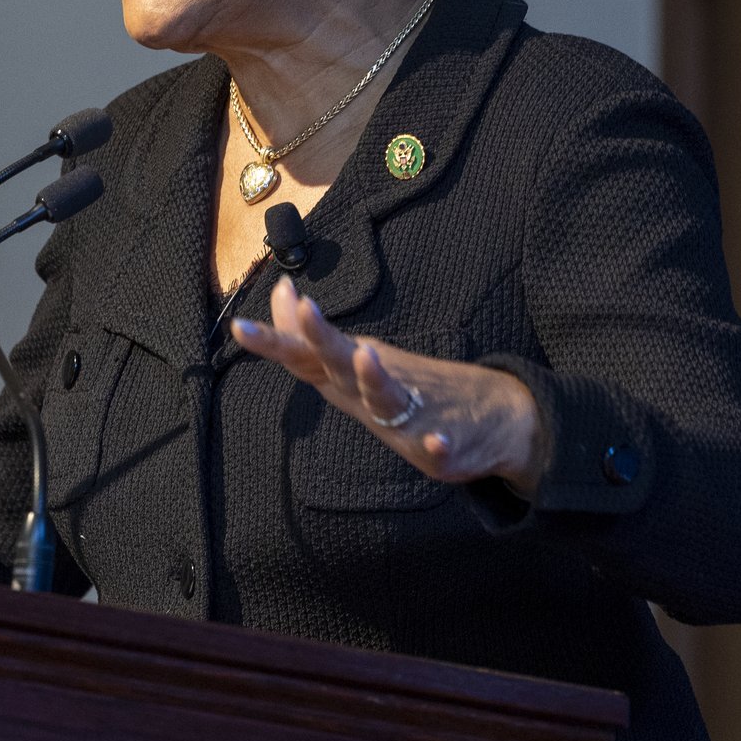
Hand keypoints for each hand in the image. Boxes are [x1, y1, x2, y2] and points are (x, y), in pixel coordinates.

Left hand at [231, 276, 546, 495]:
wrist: (500, 415)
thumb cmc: (417, 389)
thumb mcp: (361, 364)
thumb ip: (315, 342)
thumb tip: (282, 293)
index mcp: (355, 375)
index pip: (307, 355)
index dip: (276, 342)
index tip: (240, 327)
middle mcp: (380, 389)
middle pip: (343, 362)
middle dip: (323, 338)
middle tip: (306, 308)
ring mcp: (415, 415)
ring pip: (390, 397)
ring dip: (377, 378)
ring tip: (366, 356)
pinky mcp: (446, 445)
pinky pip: (441, 446)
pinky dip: (438, 444)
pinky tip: (435, 444)